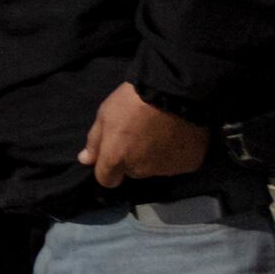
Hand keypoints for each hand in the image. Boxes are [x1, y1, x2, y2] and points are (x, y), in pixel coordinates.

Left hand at [83, 81, 209, 188]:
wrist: (174, 93)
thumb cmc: (132, 100)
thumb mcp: (104, 114)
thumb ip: (95, 141)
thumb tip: (86, 160)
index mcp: (117, 159)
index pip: (107, 180)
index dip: (108, 170)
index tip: (114, 155)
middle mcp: (141, 170)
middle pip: (133, 172)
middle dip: (133, 159)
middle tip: (140, 135)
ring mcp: (166, 170)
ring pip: (155, 168)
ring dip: (155, 157)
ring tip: (160, 133)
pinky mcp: (188, 165)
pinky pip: (178, 164)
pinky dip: (176, 154)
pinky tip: (177, 136)